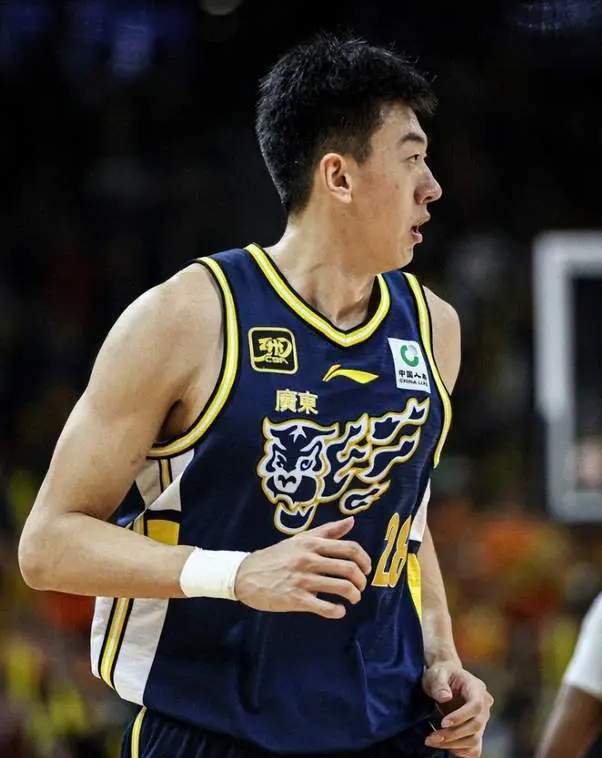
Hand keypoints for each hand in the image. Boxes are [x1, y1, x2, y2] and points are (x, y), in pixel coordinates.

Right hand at [235, 516, 371, 618]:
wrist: (246, 574)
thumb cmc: (276, 556)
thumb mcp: (300, 539)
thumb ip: (328, 531)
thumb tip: (352, 521)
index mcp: (312, 544)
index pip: (350, 548)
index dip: (364, 560)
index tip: (366, 568)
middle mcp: (309, 559)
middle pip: (349, 568)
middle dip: (361, 580)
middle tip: (360, 586)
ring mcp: (302, 579)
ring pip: (342, 587)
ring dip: (354, 595)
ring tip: (352, 598)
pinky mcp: (295, 599)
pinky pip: (325, 607)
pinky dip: (337, 611)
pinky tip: (338, 610)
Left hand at [422, 660, 492, 756]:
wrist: (445, 678)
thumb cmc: (440, 674)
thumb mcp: (436, 674)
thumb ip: (439, 684)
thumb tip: (445, 697)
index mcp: (476, 688)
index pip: (476, 705)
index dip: (461, 716)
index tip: (443, 722)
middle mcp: (484, 705)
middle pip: (475, 726)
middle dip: (453, 734)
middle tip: (431, 738)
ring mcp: (481, 720)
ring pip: (474, 740)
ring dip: (453, 745)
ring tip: (432, 741)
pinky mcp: (476, 731)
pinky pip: (475, 748)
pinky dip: (462, 752)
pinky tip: (445, 748)